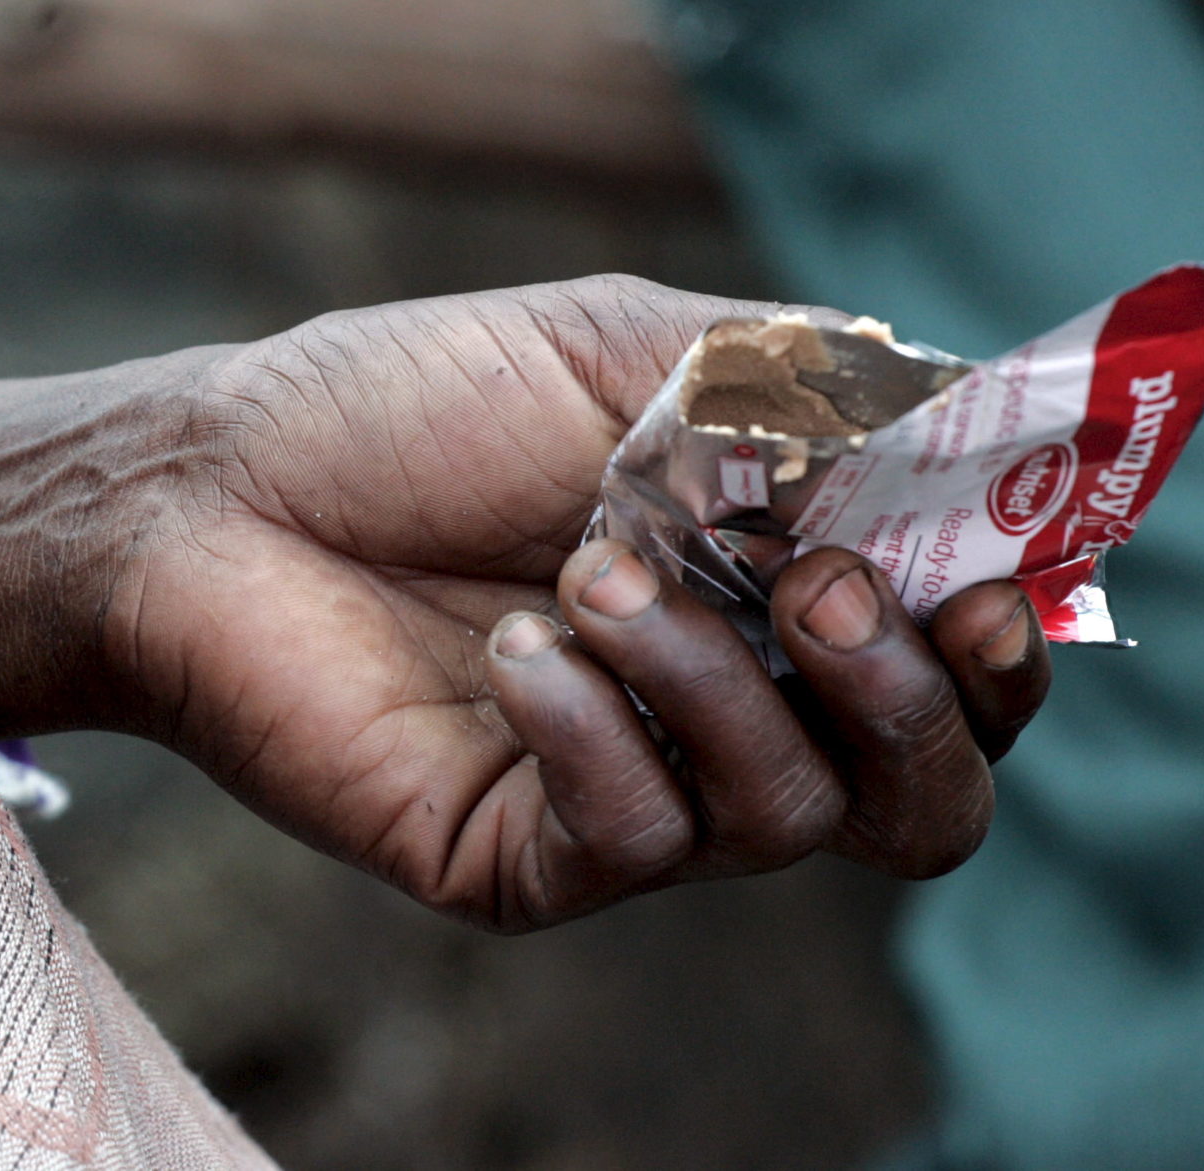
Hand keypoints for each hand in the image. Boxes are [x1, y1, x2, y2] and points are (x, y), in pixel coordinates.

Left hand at [0, 276, 1049, 932]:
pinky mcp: (520, 857)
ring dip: (712, 674)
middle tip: (827, 593)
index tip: (982, 576)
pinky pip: (634, 841)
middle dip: (908, 698)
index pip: (952, 670)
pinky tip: (508, 652)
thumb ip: (787, 381)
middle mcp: (716, 710)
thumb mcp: (613, 347)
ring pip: (788, 816)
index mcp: (762, 590)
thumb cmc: (394, 406)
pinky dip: (593, 734)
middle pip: (921, 795)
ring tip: (588, 570)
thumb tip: (954, 414)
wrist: (202, 485)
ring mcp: (623, 792)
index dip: (1001, 644)